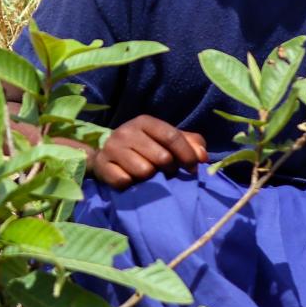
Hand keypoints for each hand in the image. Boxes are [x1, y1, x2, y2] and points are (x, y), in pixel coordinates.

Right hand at [90, 116, 207, 189]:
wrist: (105, 153)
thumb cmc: (144, 146)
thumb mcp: (166, 139)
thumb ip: (190, 143)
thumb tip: (203, 156)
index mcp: (145, 122)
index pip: (171, 136)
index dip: (187, 154)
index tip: (193, 168)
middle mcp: (126, 131)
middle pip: (161, 157)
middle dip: (170, 168)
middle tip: (166, 170)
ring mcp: (112, 148)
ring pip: (144, 171)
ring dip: (150, 178)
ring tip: (147, 173)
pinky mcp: (102, 166)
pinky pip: (124, 181)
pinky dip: (130, 184)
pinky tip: (129, 178)